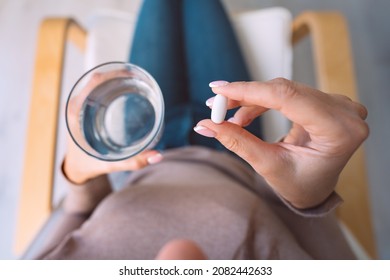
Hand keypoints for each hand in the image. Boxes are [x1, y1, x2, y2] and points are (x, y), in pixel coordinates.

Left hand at [64, 70, 162, 184]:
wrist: (75, 169)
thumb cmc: (89, 166)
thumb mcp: (111, 164)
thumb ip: (134, 161)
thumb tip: (158, 156)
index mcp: (76, 113)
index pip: (93, 83)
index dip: (113, 74)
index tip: (132, 74)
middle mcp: (76, 105)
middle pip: (97, 79)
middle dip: (119, 76)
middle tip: (139, 78)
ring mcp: (79, 105)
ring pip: (98, 83)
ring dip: (116, 80)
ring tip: (136, 81)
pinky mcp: (85, 108)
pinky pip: (98, 90)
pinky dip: (113, 87)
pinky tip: (128, 89)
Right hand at [194, 78, 368, 208]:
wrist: (317, 188)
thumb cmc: (299, 183)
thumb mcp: (267, 165)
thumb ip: (237, 141)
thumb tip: (205, 124)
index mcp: (338, 131)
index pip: (287, 97)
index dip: (248, 91)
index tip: (218, 91)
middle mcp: (344, 112)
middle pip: (285, 90)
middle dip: (245, 95)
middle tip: (215, 103)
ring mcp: (338, 105)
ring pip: (283, 90)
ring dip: (252, 99)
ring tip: (228, 117)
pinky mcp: (326, 102)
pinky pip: (288, 93)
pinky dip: (263, 101)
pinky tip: (245, 115)